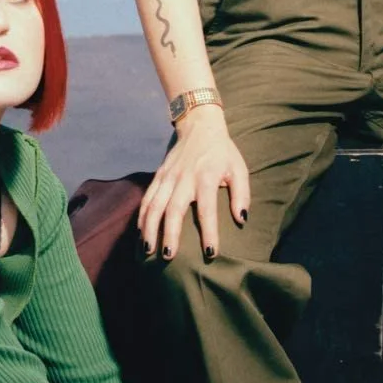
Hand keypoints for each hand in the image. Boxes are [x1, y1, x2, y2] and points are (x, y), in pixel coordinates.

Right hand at [138, 109, 249, 260]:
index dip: (209, 232)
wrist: (199, 126)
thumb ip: (241, 194)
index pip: (207, 209)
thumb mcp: (239, 169)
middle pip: (173, 209)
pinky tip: (140, 234)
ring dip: (150, 228)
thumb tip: (241, 219)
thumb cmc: (222, 152)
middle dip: (169, 234)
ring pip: (154, 205)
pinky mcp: (158, 176)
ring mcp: (168, 177)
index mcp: (207, 177)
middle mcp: (184, 178)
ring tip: (148, 250)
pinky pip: (147, 199)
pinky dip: (142, 217)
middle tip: (168, 256)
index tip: (211, 253)